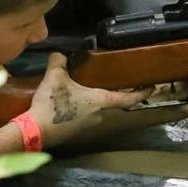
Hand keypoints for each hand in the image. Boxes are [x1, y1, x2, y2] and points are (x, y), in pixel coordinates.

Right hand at [28, 53, 153, 146]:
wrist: (35, 131)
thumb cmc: (52, 104)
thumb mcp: (54, 77)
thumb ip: (59, 62)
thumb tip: (59, 54)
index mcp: (100, 101)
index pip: (128, 98)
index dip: (142, 92)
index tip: (152, 87)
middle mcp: (99, 115)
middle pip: (110, 102)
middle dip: (108, 91)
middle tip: (105, 79)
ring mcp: (88, 126)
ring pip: (95, 109)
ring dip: (90, 100)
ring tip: (79, 88)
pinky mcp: (76, 132)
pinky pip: (83, 116)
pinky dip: (80, 108)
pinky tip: (67, 102)